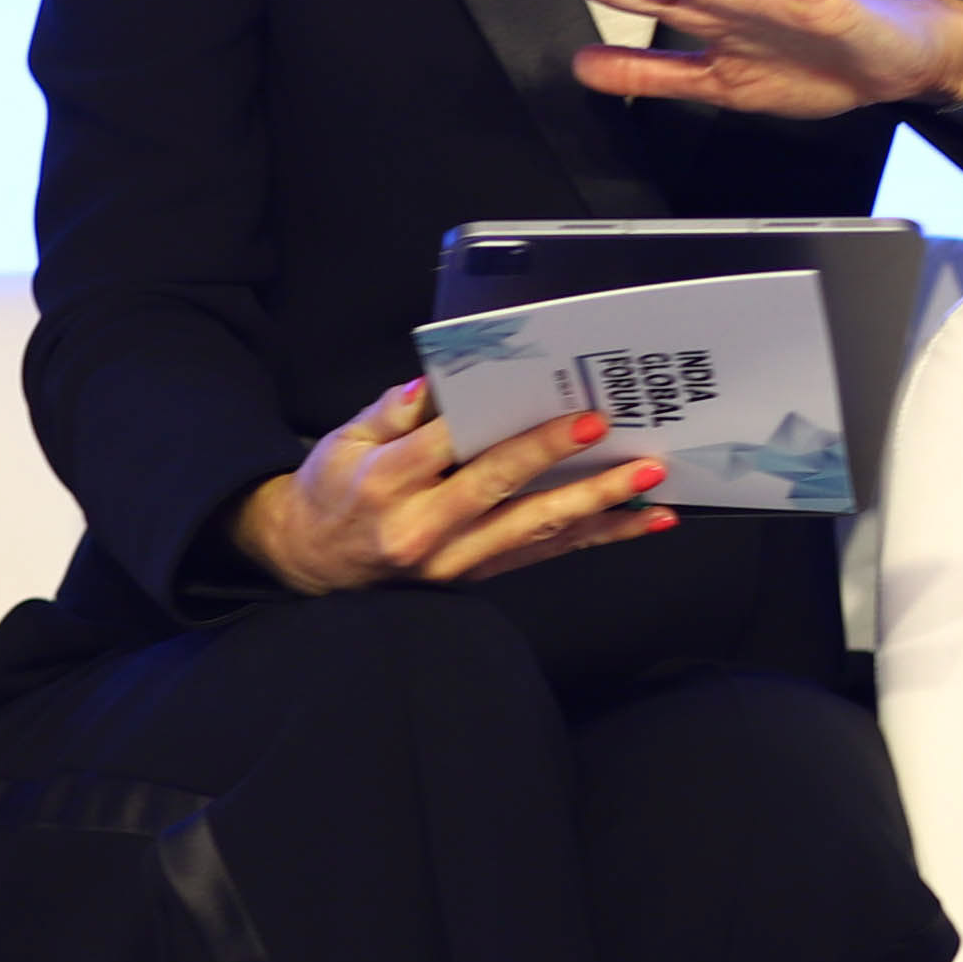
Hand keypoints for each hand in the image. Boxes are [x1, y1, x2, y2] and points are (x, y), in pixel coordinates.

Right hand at [229, 376, 676, 595]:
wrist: (312, 563)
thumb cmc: (333, 489)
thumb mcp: (344, 441)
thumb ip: (392, 412)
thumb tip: (436, 384)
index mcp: (386, 483)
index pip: (448, 446)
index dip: (497, 424)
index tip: (548, 404)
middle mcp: (422, 528)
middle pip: (498, 489)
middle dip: (555, 459)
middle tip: (606, 430)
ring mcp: (455, 560)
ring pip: (536, 530)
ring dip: (599, 505)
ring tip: (650, 482)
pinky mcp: (479, 576)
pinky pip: (547, 553)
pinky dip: (599, 536)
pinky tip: (643, 520)